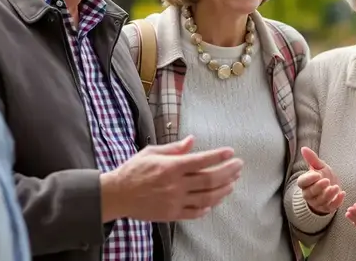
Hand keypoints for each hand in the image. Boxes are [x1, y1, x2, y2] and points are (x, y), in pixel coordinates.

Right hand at [102, 136, 242, 221]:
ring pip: (207, 197)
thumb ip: (173, 148)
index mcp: (171, 167)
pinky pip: (194, 212)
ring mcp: (175, 201)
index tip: (231, 152)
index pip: (202, 160)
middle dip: (228, 172)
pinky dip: (207, 207)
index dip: (219, 156)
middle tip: (238, 166)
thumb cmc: (133, 170)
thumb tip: (192, 140)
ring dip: (223, 190)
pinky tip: (214, 201)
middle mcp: (175, 184)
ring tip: (232, 183)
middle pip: (209, 179)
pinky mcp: (171, 214)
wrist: (116, 195)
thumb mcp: (151, 152)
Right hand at [295, 147, 345, 215]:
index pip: (302, 182)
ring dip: (328, 195)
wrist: (331, 188)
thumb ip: (312, 159)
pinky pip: (331, 207)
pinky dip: (337, 201)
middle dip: (319, 187)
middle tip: (327, 181)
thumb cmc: (323, 176)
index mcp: (305, 183)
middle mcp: (309, 194)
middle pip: (310, 193)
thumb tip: (303, 148)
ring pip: (320, 201)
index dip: (309, 179)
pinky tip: (342, 193)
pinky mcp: (327, 208)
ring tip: (335, 187)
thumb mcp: (319, 166)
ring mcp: (318, 202)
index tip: (317, 174)